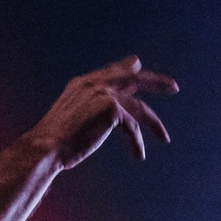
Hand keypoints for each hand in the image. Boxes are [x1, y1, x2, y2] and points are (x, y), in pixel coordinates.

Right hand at [23, 56, 176, 168]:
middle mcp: (93, 84)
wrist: (46, 147)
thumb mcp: (73, 116)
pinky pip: (132, 127)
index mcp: (82, 83)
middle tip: (173, 87)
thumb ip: (90, 108)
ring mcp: (103, 94)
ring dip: (153, 123)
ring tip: (164, 137)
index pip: (111, 71)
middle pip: (133, 77)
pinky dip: (136, 142)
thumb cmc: (55, 140)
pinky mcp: (111, 109)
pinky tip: (138, 154)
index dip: (127, 68)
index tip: (138, 65)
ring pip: (138, 107)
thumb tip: (107, 115)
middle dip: (155, 81)